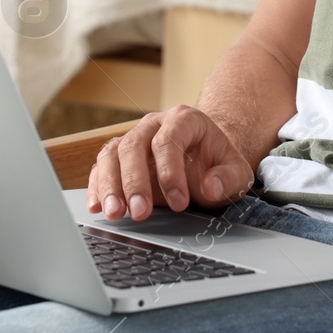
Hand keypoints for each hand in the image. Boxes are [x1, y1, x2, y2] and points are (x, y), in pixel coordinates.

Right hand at [85, 104, 254, 222]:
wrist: (204, 159)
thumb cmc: (218, 164)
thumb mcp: (236, 172)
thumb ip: (228, 178)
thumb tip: (210, 187)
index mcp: (183, 120)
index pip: (168, 140)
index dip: (171, 172)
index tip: (179, 203)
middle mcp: (153, 124)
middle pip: (134, 145)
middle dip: (135, 181)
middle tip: (141, 212)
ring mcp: (133, 139)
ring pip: (112, 154)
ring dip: (110, 185)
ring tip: (116, 213)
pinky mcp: (118, 157)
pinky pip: (101, 167)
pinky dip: (97, 187)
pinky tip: (98, 207)